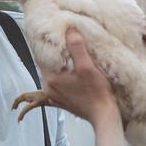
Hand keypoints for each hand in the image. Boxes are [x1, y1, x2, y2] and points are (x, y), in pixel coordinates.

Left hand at [44, 29, 124, 145]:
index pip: (42, 55)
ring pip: (52, 73)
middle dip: (54, 53)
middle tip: (63, 40)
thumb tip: (69, 30)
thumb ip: (77, 47)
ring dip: (59, 63)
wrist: (104, 115)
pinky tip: (72, 70)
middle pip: (46, 64)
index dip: (47, 43)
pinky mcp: (61, 100)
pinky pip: (57, 82)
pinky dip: (62, 74)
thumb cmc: (97, 93)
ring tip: (69, 53)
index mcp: (50, 79)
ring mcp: (54, 95)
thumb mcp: (87, 67)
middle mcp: (48, 88)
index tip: (53, 33)